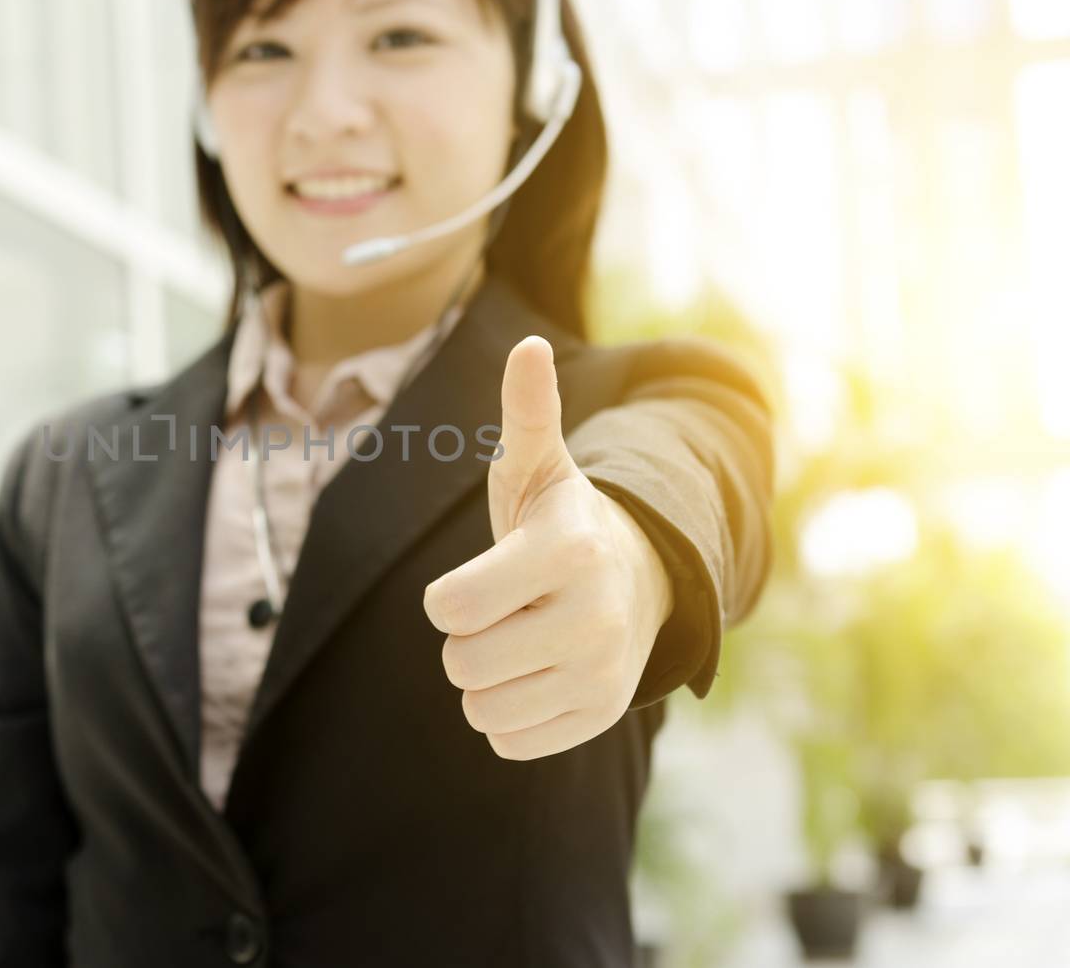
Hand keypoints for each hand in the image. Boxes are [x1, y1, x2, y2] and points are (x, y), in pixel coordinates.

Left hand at [422, 336, 674, 759]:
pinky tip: (537, 674)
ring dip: (484, 678)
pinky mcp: (600, 717)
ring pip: (480, 708)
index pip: (451, 607)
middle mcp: (594, 618)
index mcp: (568, 553)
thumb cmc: (559, 521)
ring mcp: (603, 674)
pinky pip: (506, 740)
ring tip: (521, 640)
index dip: (449, 597)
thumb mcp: (538, 466)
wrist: (637, 580)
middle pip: (461, 661)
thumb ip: (526, 413)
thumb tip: (529, 347)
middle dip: (466, 637)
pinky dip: (508, 714)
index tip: (479, 581)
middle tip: (503, 611)